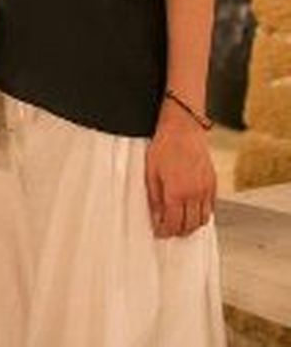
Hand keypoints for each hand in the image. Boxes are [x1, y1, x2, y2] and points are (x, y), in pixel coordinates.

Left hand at [145, 101, 216, 236]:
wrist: (183, 130)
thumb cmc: (164, 147)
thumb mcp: (150, 173)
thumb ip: (154, 198)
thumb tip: (156, 218)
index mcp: (176, 192)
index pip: (173, 223)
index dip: (165, 231)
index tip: (159, 233)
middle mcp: (194, 194)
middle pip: (190, 225)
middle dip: (178, 232)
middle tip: (168, 231)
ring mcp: (206, 189)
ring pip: (203, 220)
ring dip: (192, 226)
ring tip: (180, 225)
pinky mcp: (213, 184)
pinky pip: (211, 208)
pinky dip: (203, 215)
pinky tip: (193, 213)